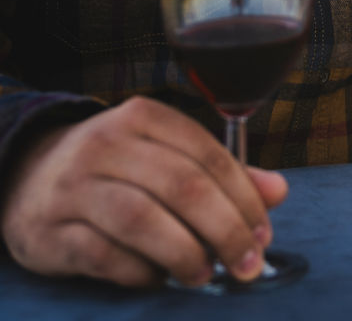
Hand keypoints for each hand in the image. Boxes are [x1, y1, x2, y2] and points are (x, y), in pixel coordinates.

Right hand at [0, 96, 287, 287]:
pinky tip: (159, 279)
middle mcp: (107, 143)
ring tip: (206, 274)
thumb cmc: (116, 166)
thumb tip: (278, 192)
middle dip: (224, 229)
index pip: (207, 153)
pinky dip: (140, 272)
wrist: (30, 176)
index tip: (263, 232)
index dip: (243, 196)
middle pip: (181, 185)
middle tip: (247, 263)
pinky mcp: (53, 230)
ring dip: (184, 253)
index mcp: (144, 116)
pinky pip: (104, 256)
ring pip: (142, 220)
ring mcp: (76, 186)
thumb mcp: (165, 154)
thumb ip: (222, 172)